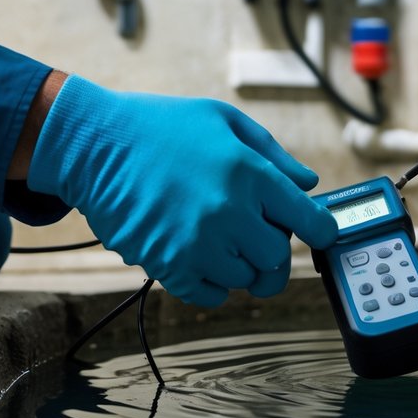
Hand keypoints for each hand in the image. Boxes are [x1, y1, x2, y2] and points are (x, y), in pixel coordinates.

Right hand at [27, 76, 337, 305]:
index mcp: (250, 174)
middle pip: (278, 258)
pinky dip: (213, 283)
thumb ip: (274, 157)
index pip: (311, 223)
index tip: (318, 233)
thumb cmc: (162, 127)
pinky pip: (211, 294)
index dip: (321, 231)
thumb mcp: (225, 122)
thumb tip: (309, 185)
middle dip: (272, 248)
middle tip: (255, 233)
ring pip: (245, 279)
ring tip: (218, 237)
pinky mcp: (168, 265)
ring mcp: (198, 243)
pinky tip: (201, 257)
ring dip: (240, 264)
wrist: (95, 144)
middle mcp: (229, 212)